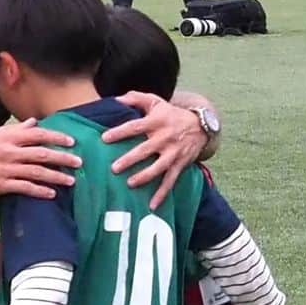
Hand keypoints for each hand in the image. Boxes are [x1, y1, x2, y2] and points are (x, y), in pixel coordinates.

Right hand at [0, 119, 79, 200]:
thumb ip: (14, 130)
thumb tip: (34, 123)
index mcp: (5, 136)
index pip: (37, 134)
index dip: (56, 137)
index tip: (71, 141)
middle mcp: (7, 151)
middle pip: (41, 153)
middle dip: (63, 158)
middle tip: (79, 162)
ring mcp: (4, 169)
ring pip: (36, 172)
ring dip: (56, 176)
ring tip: (71, 181)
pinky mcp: (0, 185)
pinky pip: (25, 188)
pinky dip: (40, 191)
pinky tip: (52, 194)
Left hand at [102, 92, 204, 208]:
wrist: (200, 126)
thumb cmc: (171, 114)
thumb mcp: (156, 102)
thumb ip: (136, 98)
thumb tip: (116, 99)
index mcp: (156, 122)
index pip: (135, 127)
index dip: (120, 132)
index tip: (105, 138)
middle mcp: (164, 138)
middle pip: (145, 149)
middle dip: (130, 159)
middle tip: (114, 168)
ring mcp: (173, 153)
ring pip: (158, 167)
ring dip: (144, 176)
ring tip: (130, 184)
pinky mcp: (179, 165)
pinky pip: (170, 181)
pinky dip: (162, 194)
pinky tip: (152, 205)